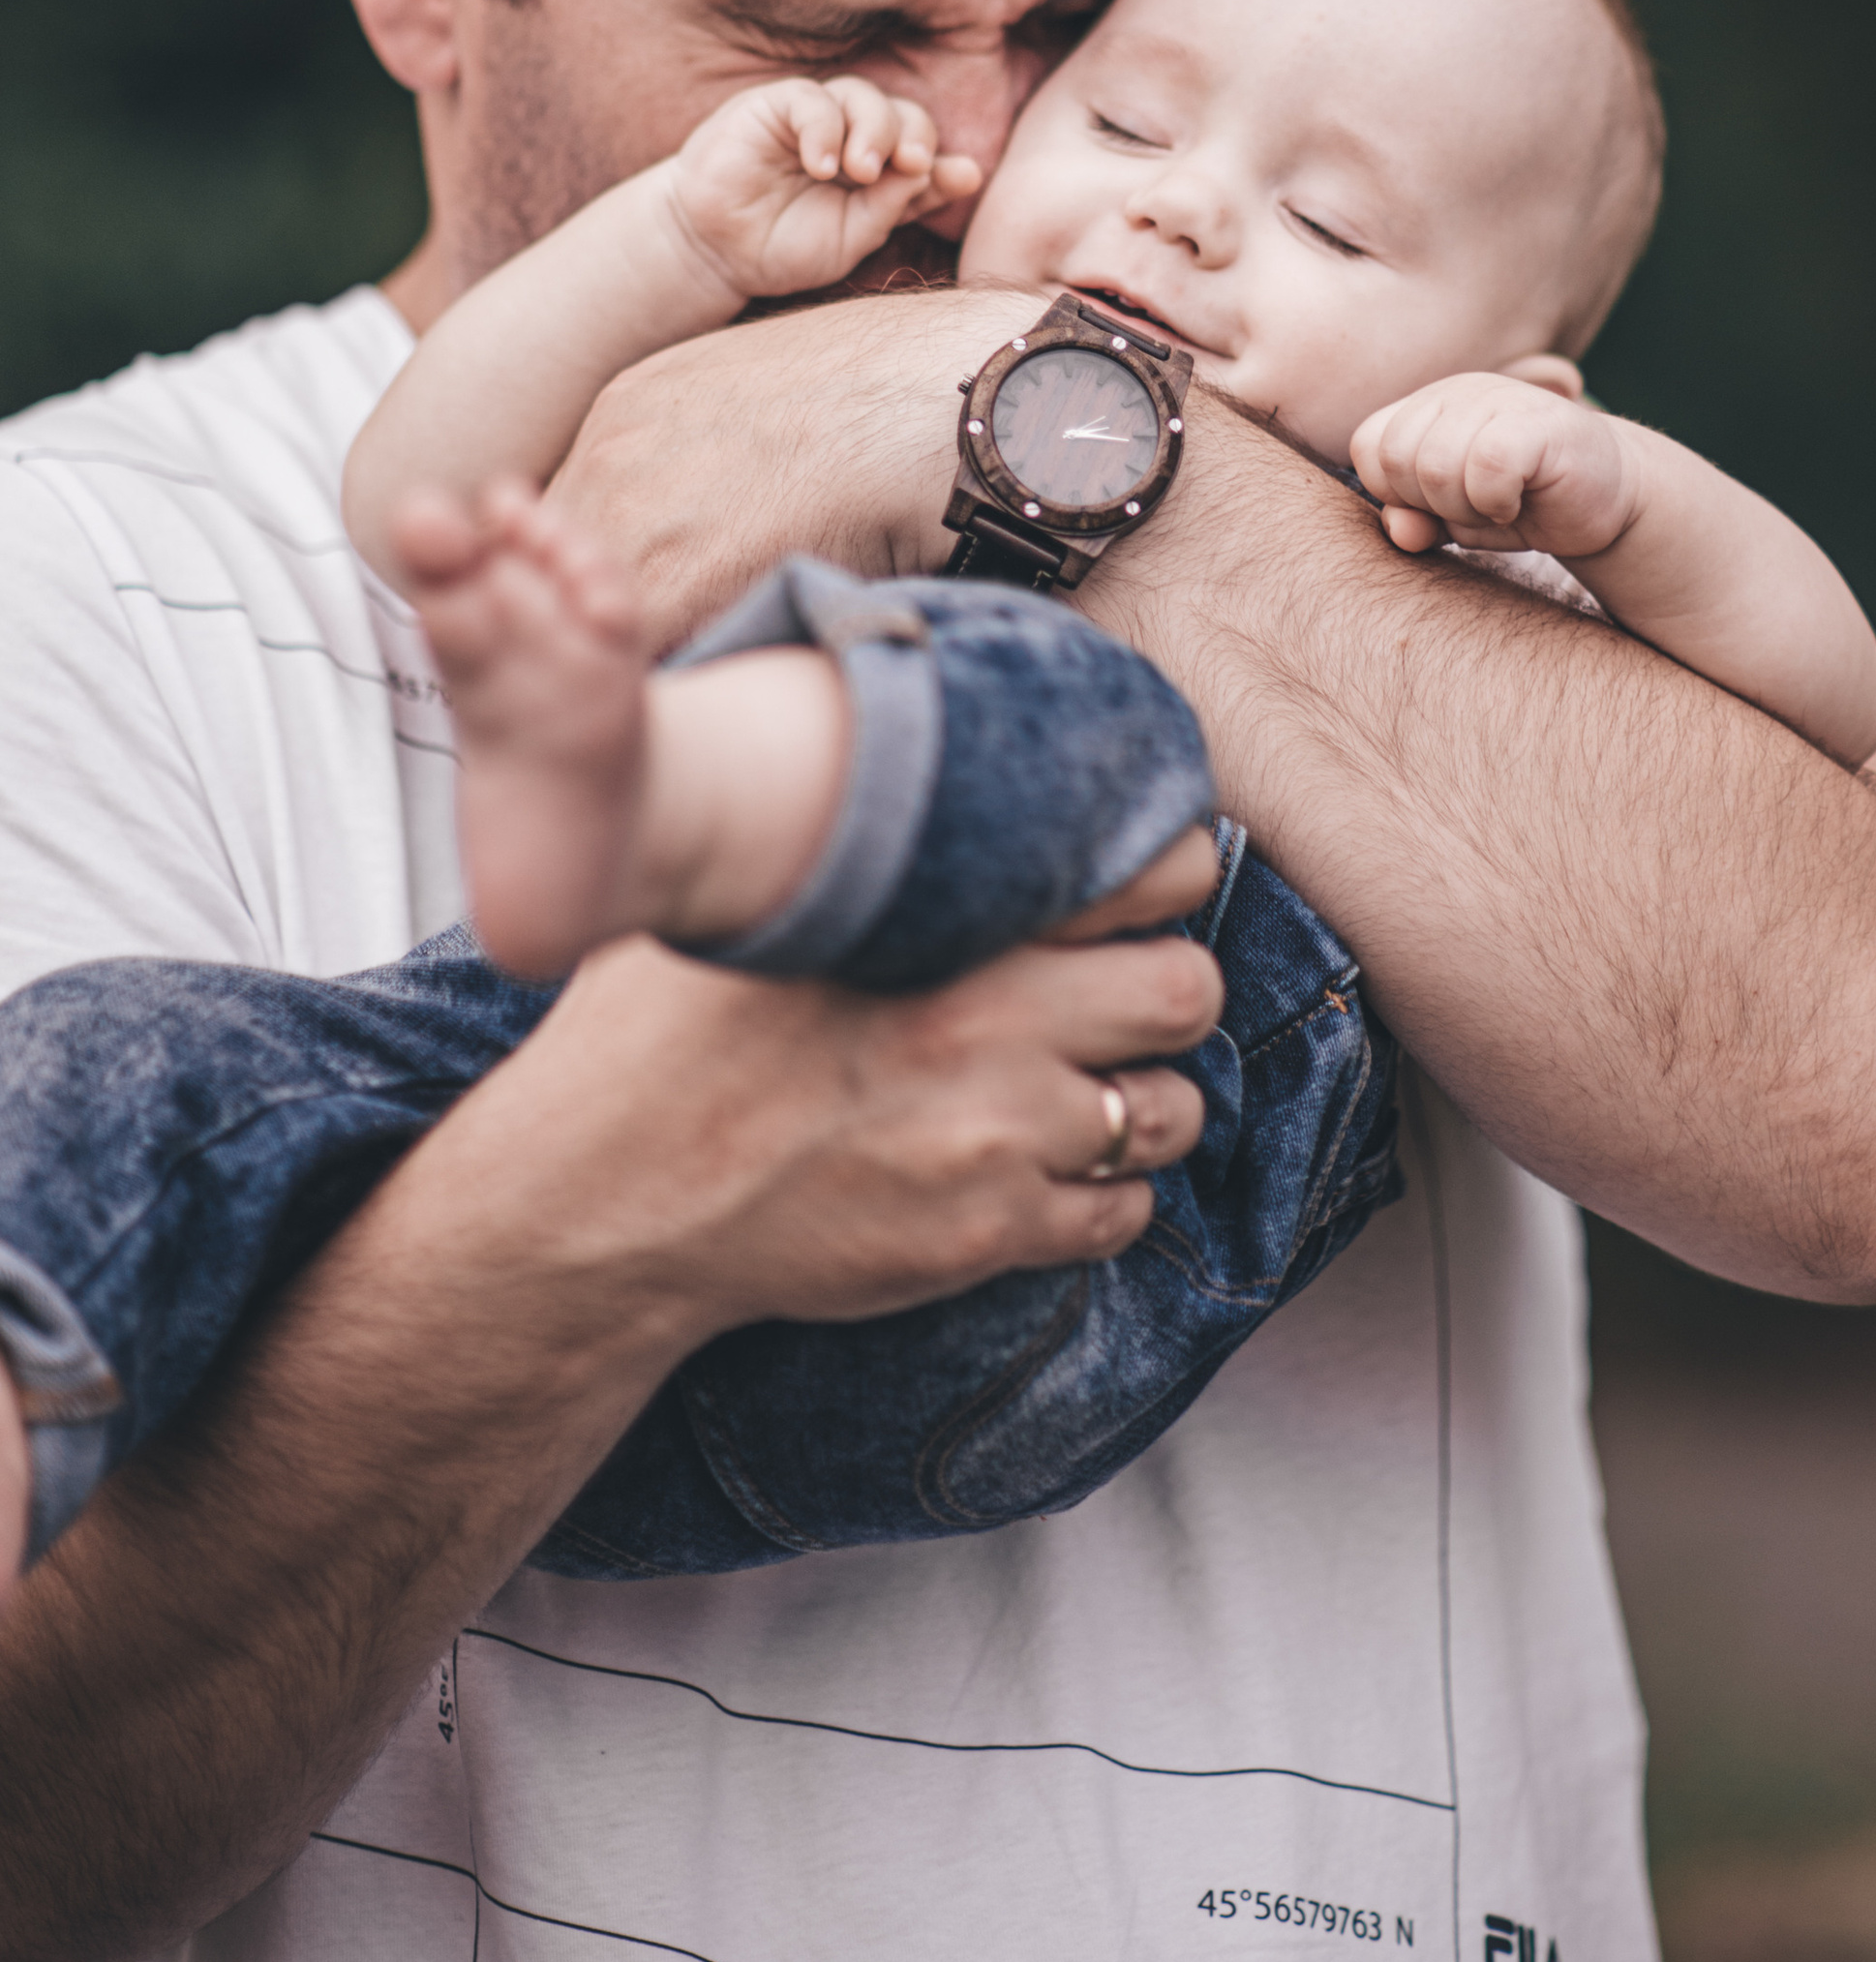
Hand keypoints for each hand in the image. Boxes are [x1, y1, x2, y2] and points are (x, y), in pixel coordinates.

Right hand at [527, 886, 1222, 1348]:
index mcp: (938, 919)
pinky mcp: (986, 1236)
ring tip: (1086, 1084)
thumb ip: (829, 824)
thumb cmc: (655, 1035)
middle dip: (1162, 987)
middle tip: (1117, 993)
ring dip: (1144, 1096)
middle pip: (1184, 988)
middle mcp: (989, 1022)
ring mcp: (996, 1136)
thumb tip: (871, 726)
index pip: (1142, 869)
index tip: (1140, 886)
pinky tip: (1045, 1164)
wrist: (605, 1201)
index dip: (1161, 872)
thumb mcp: (738, 892)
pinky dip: (1103, 1190)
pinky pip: (1122, 1211)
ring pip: (1171, 1109)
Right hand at [664, 77, 982, 305]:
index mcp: (881, 170)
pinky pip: (810, 99)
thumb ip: (898, 203)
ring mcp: (815, 118)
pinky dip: (824, 128)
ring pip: (863, 97)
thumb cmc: (784, 247)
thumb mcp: (853, 235)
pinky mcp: (773, 105)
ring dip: (875, 129)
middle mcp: (853, 136)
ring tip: (861, 172)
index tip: (963, 176)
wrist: (715, 252)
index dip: (946, 164)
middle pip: (903, 115)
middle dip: (916, 138)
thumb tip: (964, 170)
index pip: (925, 153)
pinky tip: (821, 165)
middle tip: (911, 168)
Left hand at [1349, 373, 1641, 561]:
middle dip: (1430, 504)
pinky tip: (1519, 503)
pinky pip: (1485, 469)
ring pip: (1434, 466)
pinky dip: (1496, 503)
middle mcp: (1458, 391)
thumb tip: (1398, 530)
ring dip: (1465, 508)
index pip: (1368, 445)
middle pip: (1395, 458)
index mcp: (1429, 405)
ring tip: (1499, 506)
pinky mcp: (1536, 421)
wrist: (1611, 499)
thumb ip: (1414, 520)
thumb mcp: (1456, 520)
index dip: (1394, 492)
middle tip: (1477, 508)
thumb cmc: (1524, 506)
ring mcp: (1498, 398)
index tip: (1439, 508)